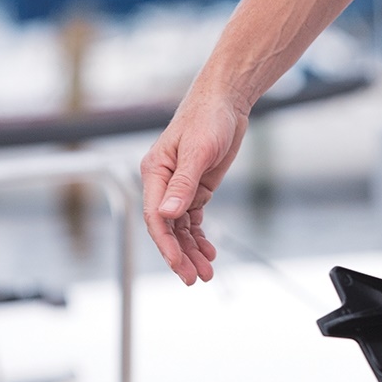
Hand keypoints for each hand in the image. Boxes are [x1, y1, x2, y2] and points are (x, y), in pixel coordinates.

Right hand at [140, 86, 249, 284]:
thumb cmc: (208, 119)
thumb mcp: (198, 151)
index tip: (179, 264)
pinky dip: (199, 237)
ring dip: (192, 251)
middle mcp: (163, 183)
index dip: (166, 243)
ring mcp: (180, 188)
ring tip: (206, 273)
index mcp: (154, 173)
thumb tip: (167, 215)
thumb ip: (183, 185)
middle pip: (167, 228)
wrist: (226, 103)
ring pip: (180, 228)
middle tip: (195, 279)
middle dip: (180, 255)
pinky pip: (193, 220)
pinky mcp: (196, 188)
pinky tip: (209, 252)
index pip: (154, 217)